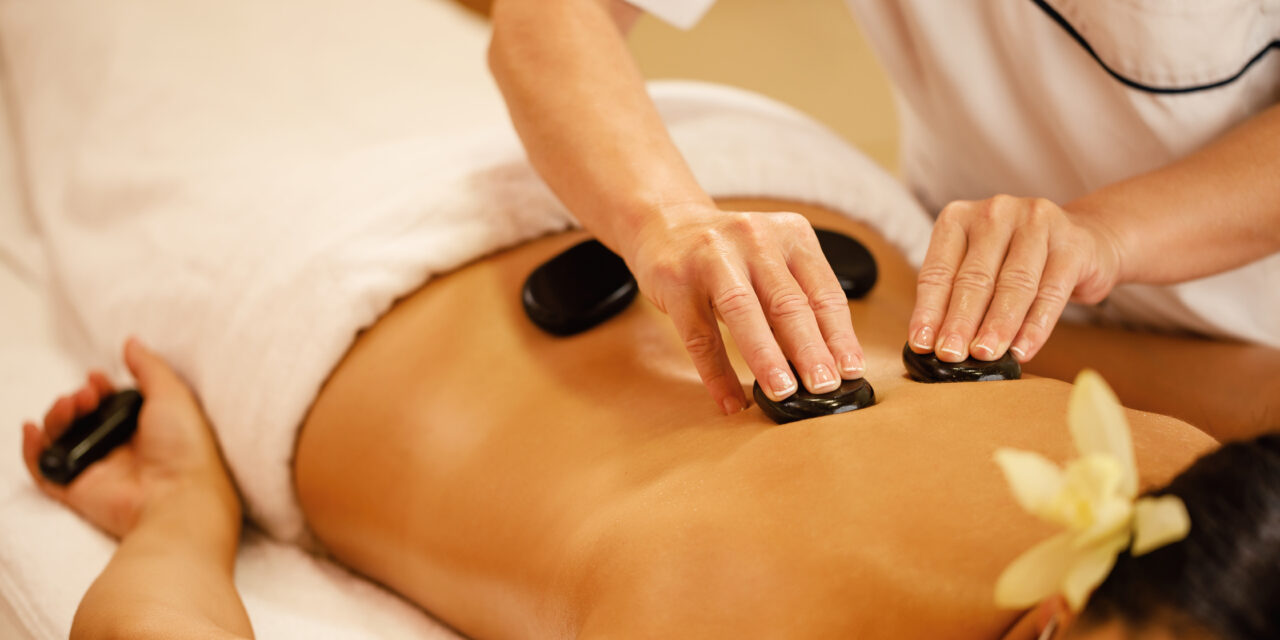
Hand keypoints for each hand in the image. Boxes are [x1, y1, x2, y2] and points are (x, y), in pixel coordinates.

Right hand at [21, 338, 238, 537]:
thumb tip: (132, 343)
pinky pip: (44, 470)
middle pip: (81, 419)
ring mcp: (97, 471)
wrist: (179, 493)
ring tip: (71, 406)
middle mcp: (119, 449)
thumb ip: (149, 367)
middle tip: (87, 395)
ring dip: (57, 416)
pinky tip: (34, 429)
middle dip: (76, 400)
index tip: (97, 378)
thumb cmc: (186, 445)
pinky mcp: (77, 491)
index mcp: (144, 429)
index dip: (99, 388)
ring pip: (60, 439)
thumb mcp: (172, 394)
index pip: (110, 405)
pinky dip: (33, 449)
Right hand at [628, 206, 864, 413]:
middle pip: (787, 302)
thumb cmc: (730, 253)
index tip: (850, 371)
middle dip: (809, 350)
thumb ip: (794, 302)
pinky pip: (700, 335)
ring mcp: (712, 258)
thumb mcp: (771, 262)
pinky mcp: (676, 281)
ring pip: (743, 312)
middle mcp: (754, 239)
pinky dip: (717, 373)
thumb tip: (820, 363)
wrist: (665, 223)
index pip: (823, 291)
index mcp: (790, 235)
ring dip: (766, 358)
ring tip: (782, 393)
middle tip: (824, 387)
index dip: (839, 335)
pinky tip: (730, 400)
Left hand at [907, 195, 1121, 363]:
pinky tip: (1022, 351)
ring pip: (1013, 285)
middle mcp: (996, 213)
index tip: (922, 345)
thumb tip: (932, 345)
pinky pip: (1050, 293)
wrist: (1084, 240)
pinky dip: (1035, 327)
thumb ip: (955, 297)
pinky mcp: (1072, 245)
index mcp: (959, 217)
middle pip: (975, 278)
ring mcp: (1036, 224)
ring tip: (984, 355)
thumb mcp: (979, 267)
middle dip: (961, 322)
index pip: (938, 271)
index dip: (929, 311)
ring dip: (997, 326)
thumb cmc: (1016, 259)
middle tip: (950, 355)